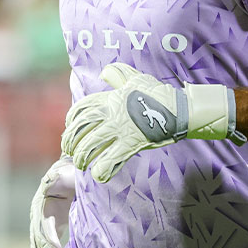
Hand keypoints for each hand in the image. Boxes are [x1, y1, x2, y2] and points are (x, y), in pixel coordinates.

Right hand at [29, 157, 78, 247]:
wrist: (69, 172)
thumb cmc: (73, 173)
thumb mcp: (69, 174)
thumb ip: (61, 178)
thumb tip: (51, 180)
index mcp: (44, 203)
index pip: (43, 225)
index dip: (49, 240)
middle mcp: (38, 215)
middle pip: (37, 241)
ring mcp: (41, 224)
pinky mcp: (48, 230)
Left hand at [61, 62, 242, 182]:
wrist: (178, 108)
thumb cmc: (157, 94)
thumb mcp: (136, 79)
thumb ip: (118, 74)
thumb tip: (104, 72)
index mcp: (110, 98)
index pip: (82, 108)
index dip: (72, 119)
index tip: (69, 127)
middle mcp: (111, 113)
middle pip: (81, 128)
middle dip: (71, 141)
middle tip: (69, 150)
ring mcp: (120, 129)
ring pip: (90, 145)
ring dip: (82, 157)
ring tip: (81, 165)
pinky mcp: (130, 144)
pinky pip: (110, 160)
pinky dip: (102, 170)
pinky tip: (99, 175)